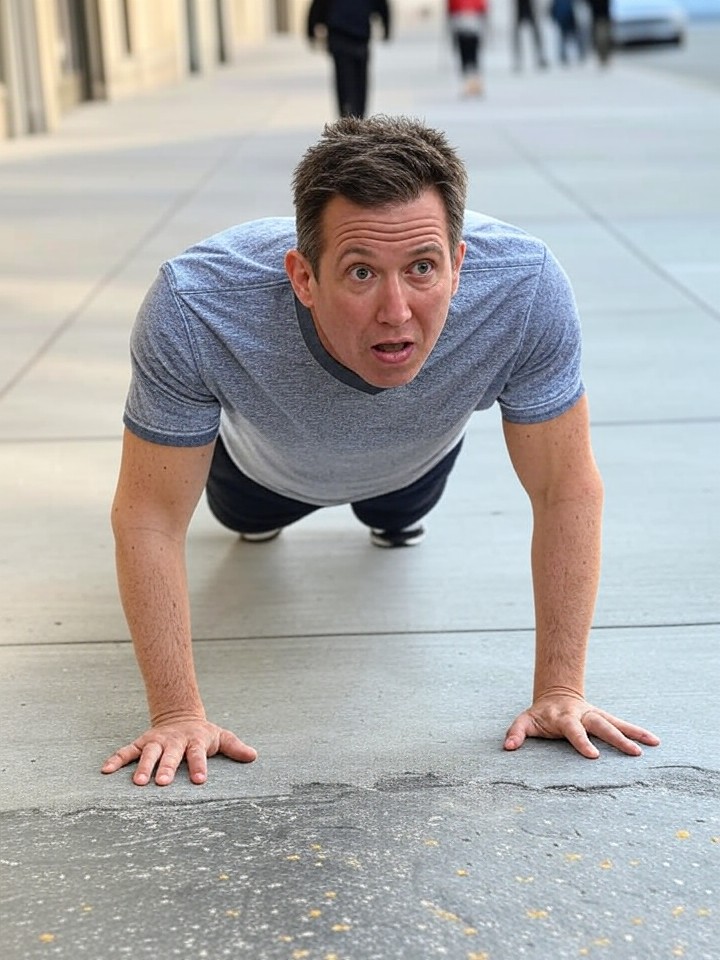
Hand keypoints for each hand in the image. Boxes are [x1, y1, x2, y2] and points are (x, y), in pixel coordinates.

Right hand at [101, 717, 256, 785]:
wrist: (181, 716)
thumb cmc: (204, 734)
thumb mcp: (221, 737)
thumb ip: (235, 747)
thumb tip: (253, 756)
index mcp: (195, 740)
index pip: (198, 754)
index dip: (199, 766)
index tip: (199, 780)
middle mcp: (174, 740)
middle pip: (170, 755)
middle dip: (166, 768)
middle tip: (161, 783)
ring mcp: (157, 741)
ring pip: (148, 753)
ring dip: (143, 766)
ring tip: (138, 783)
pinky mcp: (141, 743)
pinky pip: (127, 751)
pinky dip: (116, 759)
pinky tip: (105, 770)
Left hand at [504, 690, 659, 758]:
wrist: (556, 694)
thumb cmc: (540, 715)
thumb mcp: (525, 721)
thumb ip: (516, 733)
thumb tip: (508, 747)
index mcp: (563, 717)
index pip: (573, 730)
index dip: (582, 741)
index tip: (593, 756)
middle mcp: (583, 715)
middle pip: (601, 726)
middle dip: (617, 738)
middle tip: (633, 752)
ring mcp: (595, 715)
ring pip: (616, 723)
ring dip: (634, 733)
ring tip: (652, 744)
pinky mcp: (604, 717)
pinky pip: (622, 724)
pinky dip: (638, 731)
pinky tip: (654, 740)